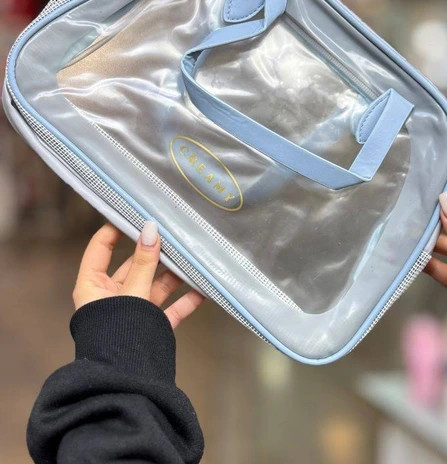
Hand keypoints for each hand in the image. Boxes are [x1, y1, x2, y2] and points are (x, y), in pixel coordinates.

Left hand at [73, 221, 204, 327]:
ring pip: (156, 285)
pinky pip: (171, 307)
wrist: (125, 383)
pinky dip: (186, 298)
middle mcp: (113, 296)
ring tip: (193, 256)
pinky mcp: (153, 326)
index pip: (101, 248)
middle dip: (156, 251)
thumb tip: (150, 228)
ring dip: (175, 273)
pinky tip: (204, 287)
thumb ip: (143, 262)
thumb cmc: (117, 334)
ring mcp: (134, 311)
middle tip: (173, 232)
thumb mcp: (130, 292)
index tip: (135, 211)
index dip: (116, 228)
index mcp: (93, 286)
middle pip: (135, 265)